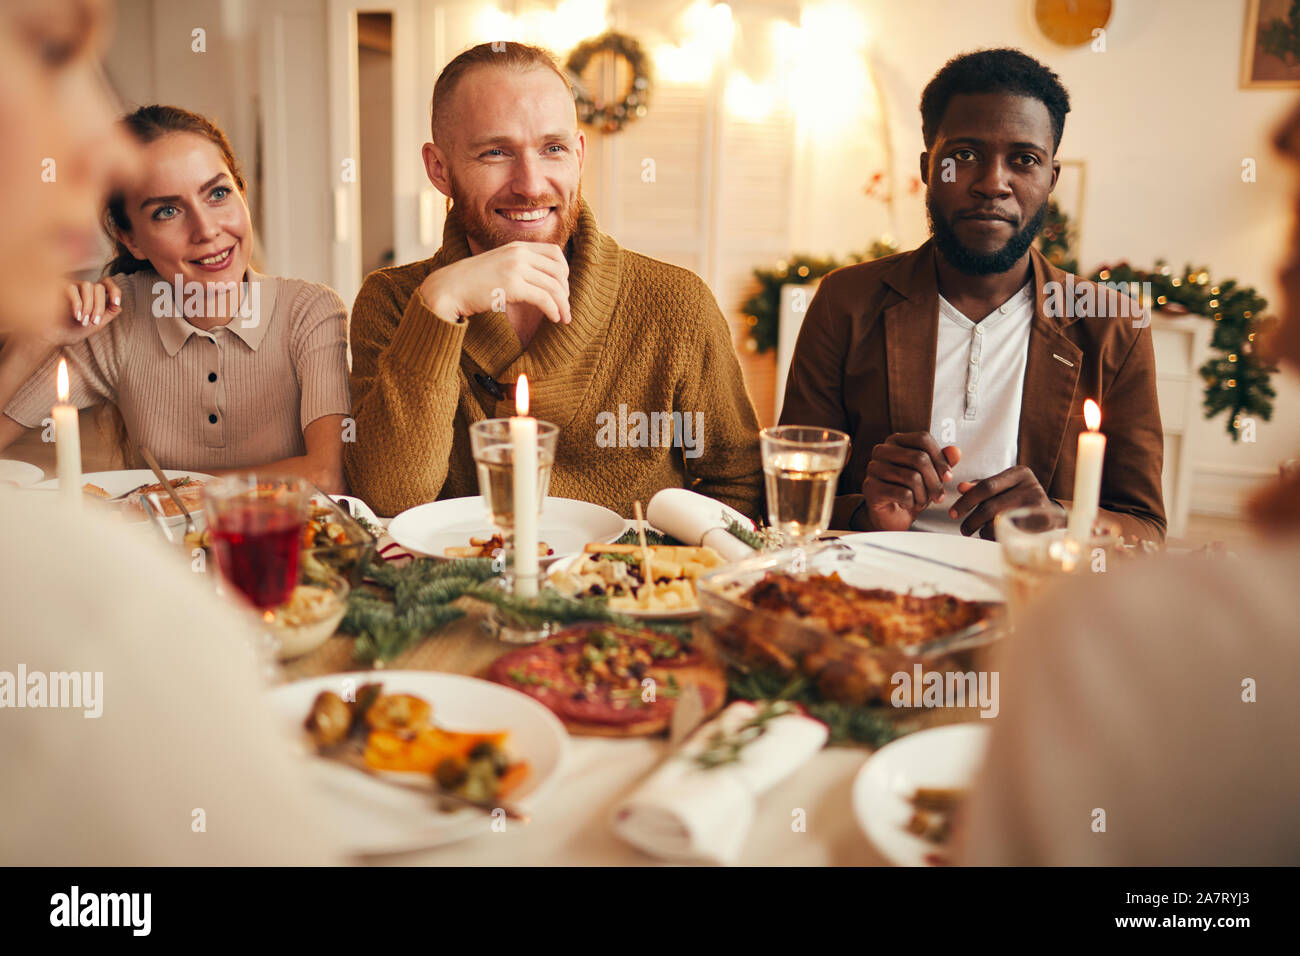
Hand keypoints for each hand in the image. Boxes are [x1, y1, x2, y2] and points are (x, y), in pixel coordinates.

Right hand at [47, 277, 121, 345]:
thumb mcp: (97, 324)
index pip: (107, 282)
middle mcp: (83, 288)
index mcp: (94, 295)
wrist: (54, 337)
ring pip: (88, 285)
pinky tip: (76, 316)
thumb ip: (109, 314)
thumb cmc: (74, 330)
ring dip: (89, 306)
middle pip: (99, 287)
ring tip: (83, 321)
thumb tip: (119, 305)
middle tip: (93, 322)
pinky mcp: (57, 288)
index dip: (114, 290)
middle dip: (99, 307)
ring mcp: (70, 286)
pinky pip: (72, 289)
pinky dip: (77, 304)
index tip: (115, 303)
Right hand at [417, 240, 570, 324]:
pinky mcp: (512, 285)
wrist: (449, 288)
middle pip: (558, 269)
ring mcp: (515, 268)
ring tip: (564, 318)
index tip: (562, 288)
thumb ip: (518, 266)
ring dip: (563, 304)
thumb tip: (539, 280)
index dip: (564, 271)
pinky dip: (553, 309)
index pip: (555, 253)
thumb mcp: (499, 264)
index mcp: (517, 247)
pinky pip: (544, 298)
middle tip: (565, 306)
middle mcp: (519, 253)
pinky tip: (554, 318)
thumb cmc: (472, 282)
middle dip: (566, 290)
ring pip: (554, 285)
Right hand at [861, 432, 960, 531]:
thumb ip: (943, 461)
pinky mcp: (870, 487)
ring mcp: (873, 468)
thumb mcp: (931, 475)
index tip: (948, 476)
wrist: (891, 515)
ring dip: (924, 494)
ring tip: (923, 501)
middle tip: (939, 496)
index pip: (923, 439)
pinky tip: (910, 505)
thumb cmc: (911, 490)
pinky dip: (912, 502)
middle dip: (935, 481)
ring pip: (912, 477)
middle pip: (919, 458)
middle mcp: (881, 450)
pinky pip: (902, 493)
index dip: (940, 458)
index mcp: (896, 440)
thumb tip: (955, 451)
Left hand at [949, 465, 1053, 538]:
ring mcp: (1038, 503)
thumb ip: (982, 487)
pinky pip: (1012, 531)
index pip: (986, 486)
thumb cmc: (1021, 500)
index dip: (967, 501)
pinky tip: (992, 536)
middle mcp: (1030, 485)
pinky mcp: (1043, 520)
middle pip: (991, 504)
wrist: (1052, 516)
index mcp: (1019, 473)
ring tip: (978, 532)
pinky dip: (997, 535)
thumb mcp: (1003, 488)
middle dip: (972, 519)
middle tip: (963, 529)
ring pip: (999, 520)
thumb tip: (961, 487)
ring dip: (983, 529)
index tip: (953, 513)